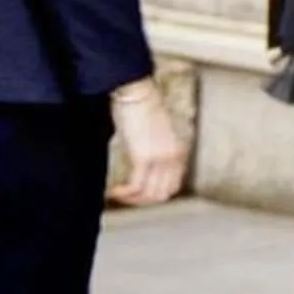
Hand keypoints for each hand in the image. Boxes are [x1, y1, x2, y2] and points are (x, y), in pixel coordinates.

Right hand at [108, 78, 187, 206]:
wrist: (137, 92)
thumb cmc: (141, 108)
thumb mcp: (156, 134)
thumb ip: (155, 150)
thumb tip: (143, 165)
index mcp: (179, 151)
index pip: (174, 186)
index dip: (154, 195)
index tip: (137, 194)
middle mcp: (174, 157)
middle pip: (163, 194)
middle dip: (142, 201)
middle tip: (125, 198)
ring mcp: (161, 158)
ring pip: (150, 194)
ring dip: (132, 200)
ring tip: (118, 195)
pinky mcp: (144, 157)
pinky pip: (136, 186)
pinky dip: (125, 194)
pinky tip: (114, 192)